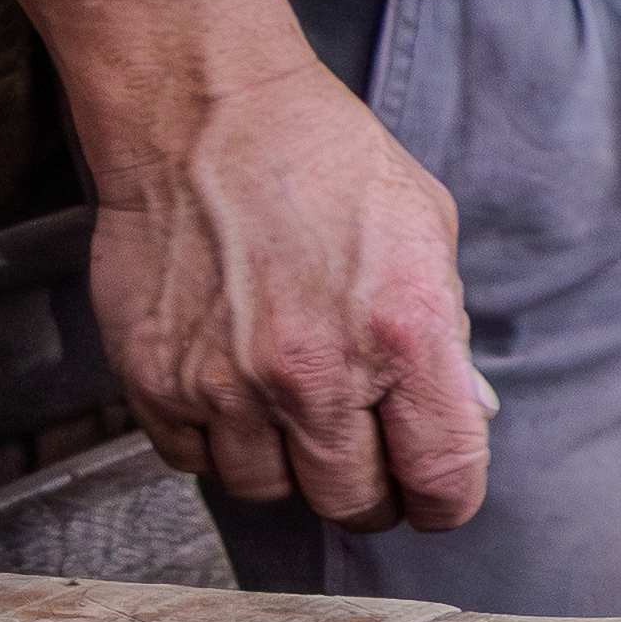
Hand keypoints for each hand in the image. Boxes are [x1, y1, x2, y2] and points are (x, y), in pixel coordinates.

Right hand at [89, 55, 492, 529]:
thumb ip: (445, 334)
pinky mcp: (155, 384)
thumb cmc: (328, 165)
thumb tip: (465, 414)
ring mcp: (227, 386)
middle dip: (369, 491)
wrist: (210, 118)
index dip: (445, 500)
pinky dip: (219, 446)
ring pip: (268, 492)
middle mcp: (314, 374)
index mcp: (403, 336)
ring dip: (288, 468)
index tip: (436, 497)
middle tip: (365, 457)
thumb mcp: (429, 234)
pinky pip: (194, 463)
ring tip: (294, 414)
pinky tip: (236, 398)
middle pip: (350, 502)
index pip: (441, 476)